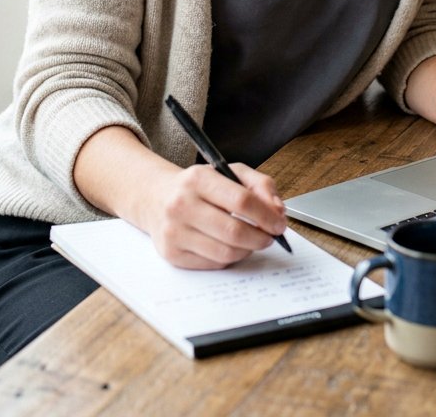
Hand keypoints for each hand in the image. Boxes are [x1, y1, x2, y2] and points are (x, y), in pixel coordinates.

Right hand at [145, 161, 287, 268]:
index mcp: (198, 179)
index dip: (266, 215)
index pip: (241, 200)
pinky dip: (229, 258)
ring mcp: (174, 231)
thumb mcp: (229, 172)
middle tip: (270, 237)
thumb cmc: (198, 186)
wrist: (156, 197)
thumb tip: (278, 211)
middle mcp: (182, 204)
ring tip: (252, 241)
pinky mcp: (172, 254)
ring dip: (247, 250)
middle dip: (260, 238)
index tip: (279, 224)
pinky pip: (212, 263)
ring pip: (225, 252)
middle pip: (234, 231)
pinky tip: (230, 246)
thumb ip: (260, 185)